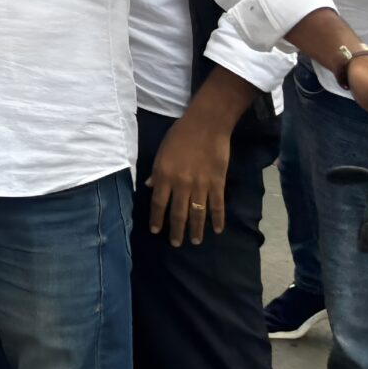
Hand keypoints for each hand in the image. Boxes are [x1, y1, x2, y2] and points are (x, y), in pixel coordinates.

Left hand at [145, 104, 233, 246]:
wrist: (206, 125)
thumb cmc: (180, 135)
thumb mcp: (162, 151)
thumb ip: (156, 171)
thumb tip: (150, 187)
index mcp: (164, 174)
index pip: (158, 203)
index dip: (157, 218)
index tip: (156, 231)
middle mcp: (181, 183)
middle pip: (177, 213)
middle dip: (176, 230)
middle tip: (176, 244)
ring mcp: (200, 185)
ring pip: (197, 213)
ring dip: (196, 229)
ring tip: (196, 241)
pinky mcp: (217, 183)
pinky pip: (217, 206)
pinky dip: (217, 219)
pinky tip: (217, 229)